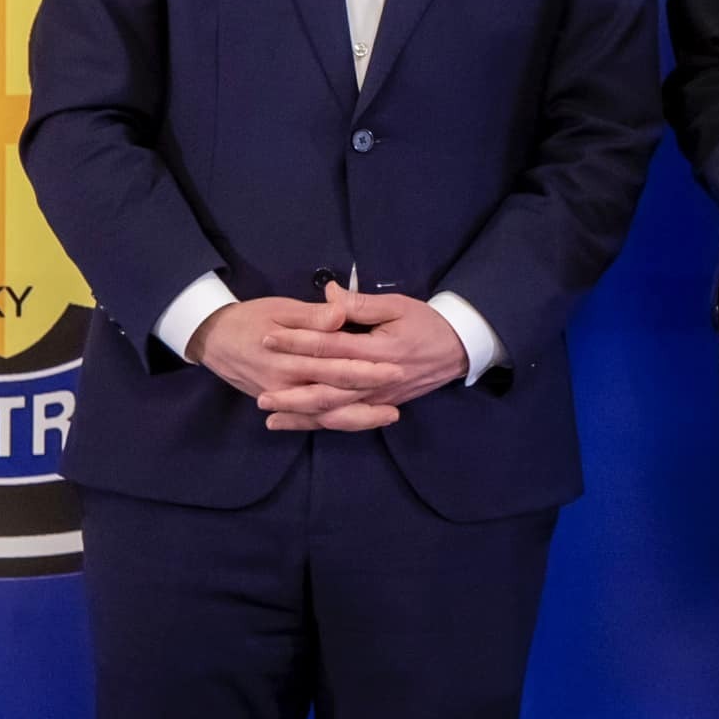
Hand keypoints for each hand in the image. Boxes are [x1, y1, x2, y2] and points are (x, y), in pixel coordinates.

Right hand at [185, 295, 400, 430]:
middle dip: (370, 393)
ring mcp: (283, 398)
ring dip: (359, 416)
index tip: (397, 365)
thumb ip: (313, 316)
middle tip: (403, 390)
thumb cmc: (250, 318)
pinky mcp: (281, 403)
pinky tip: (360, 422)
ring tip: (392, 414)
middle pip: (335, 393)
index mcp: (289, 357)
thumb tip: (339, 314)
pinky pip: (312, 419)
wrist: (212, 338)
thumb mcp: (280, 308)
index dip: (367, 367)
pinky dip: (335, 422)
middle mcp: (286, 384)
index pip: (336, 364)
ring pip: (325, 414)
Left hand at [254, 281, 469, 430]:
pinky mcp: (380, 406)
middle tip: (259, 391)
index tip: (268, 338)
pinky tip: (296, 423)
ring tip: (269, 412)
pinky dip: (319, 423)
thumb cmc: (427, 322)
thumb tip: (328, 295)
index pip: (331, 347)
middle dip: (292, 389)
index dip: (298, 342)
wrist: (459, 349)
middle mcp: (377, 379)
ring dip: (301, 413)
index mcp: (380, 349)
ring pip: (334, 410)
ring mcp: (379, 397)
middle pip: (328, 387)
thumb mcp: (398, 305)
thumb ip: (361, 303)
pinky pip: (346, 420)